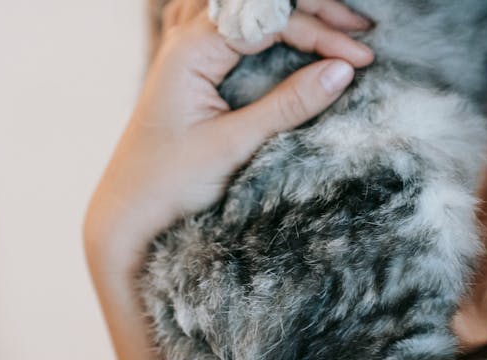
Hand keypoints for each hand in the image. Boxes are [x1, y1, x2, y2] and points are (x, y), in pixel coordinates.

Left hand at [84, 0, 372, 275]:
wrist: (125, 212)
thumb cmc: (168, 184)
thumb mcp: (234, 146)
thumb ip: (289, 104)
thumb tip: (344, 71)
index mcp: (190, 50)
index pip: (270, 19)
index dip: (321, 33)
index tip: (360, 58)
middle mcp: (183, 38)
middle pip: (257, 0)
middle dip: (313, 10)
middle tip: (361, 33)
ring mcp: (182, 48)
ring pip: (239, 4)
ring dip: (287, 9)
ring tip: (332, 24)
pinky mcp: (186, 66)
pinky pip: (222, 21)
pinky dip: (256, 19)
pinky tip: (276, 25)